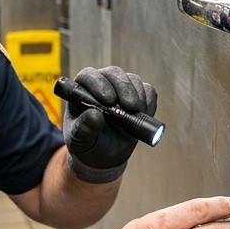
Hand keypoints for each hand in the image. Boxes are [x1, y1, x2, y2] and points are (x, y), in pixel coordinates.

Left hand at [62, 66, 157, 182]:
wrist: (106, 154)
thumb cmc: (88, 144)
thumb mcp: (81, 141)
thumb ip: (84, 128)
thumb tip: (95, 114)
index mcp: (81, 91)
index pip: (88, 76)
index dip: (99, 84)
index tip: (108, 100)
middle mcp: (101, 84)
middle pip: (113, 73)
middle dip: (124, 88)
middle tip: (130, 107)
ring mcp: (120, 88)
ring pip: (132, 80)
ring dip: (137, 96)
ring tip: (135, 114)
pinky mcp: (138, 96)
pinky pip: (148, 91)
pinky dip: (148, 102)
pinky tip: (143, 115)